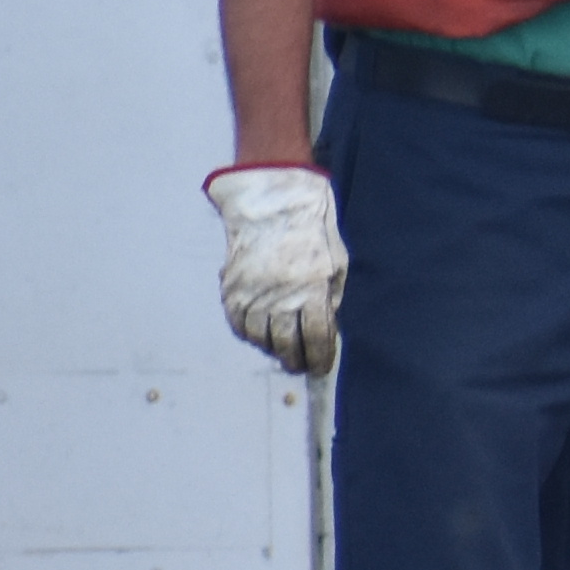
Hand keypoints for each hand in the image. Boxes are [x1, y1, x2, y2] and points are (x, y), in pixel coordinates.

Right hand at [205, 163, 343, 375]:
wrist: (272, 201)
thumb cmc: (312, 230)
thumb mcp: (336, 261)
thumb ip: (331, 296)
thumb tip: (326, 326)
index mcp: (313, 288)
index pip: (316, 338)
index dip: (319, 358)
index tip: (320, 367)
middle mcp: (281, 296)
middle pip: (287, 345)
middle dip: (295, 361)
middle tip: (299, 365)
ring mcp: (254, 293)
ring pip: (260, 338)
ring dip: (272, 349)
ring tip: (280, 350)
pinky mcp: (233, 288)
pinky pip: (238, 324)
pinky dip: (248, 334)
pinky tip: (259, 334)